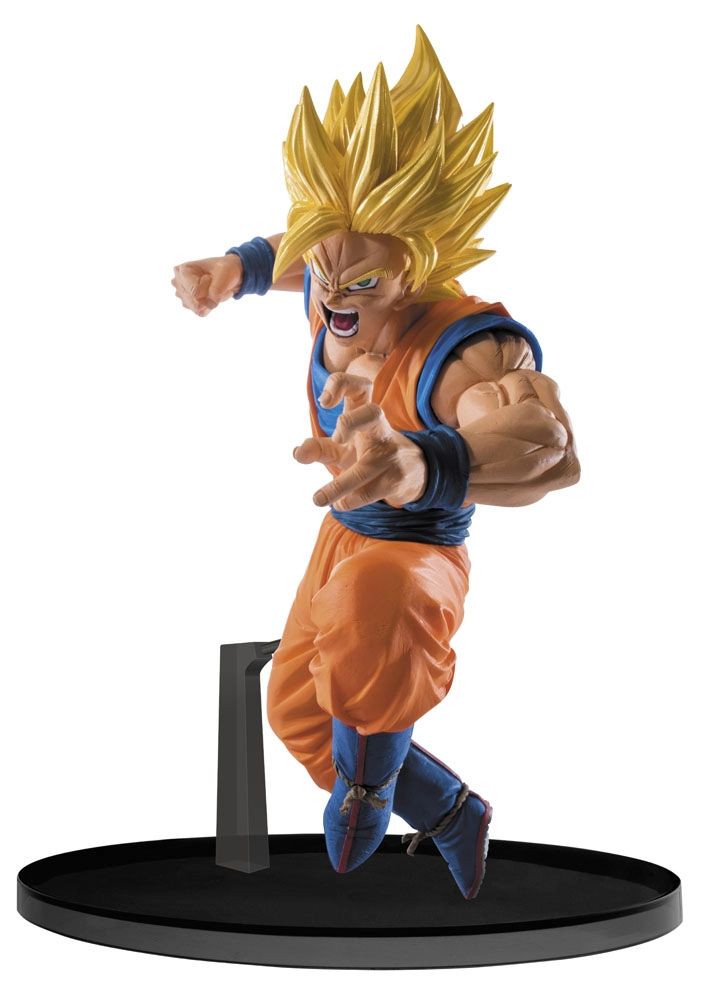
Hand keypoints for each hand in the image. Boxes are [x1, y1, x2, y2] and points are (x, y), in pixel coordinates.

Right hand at [171, 255, 242, 315]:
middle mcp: (178, 283)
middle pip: (195, 302)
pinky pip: (200, 312)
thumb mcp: (225, 272)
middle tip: (212, 283)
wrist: (226, 275)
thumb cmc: (224, 269)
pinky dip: (209, 306)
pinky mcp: (187, 304)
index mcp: (182, 271)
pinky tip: (210, 294)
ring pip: (197, 308)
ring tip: (211, 287)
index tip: (210, 276)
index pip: (195, 292)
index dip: (208, 287)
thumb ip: (217, 289)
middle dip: (209, 295)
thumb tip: (210, 304)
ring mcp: (181, 294)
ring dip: (210, 300)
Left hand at [293, 372, 427, 509]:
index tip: (324, 403)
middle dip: (350, 422)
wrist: (415, 473)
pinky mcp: (397, 479)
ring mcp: (391, 454)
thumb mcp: (343, 449)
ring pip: (364, 468)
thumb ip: (319, 448)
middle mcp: (381, 429)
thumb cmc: (371, 453)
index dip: (339, 385)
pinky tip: (340, 504)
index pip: (357, 386)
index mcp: (366, 414)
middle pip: (371, 413)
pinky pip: (370, 491)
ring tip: (317, 499)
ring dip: (337, 486)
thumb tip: (297, 453)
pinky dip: (350, 500)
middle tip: (337, 439)